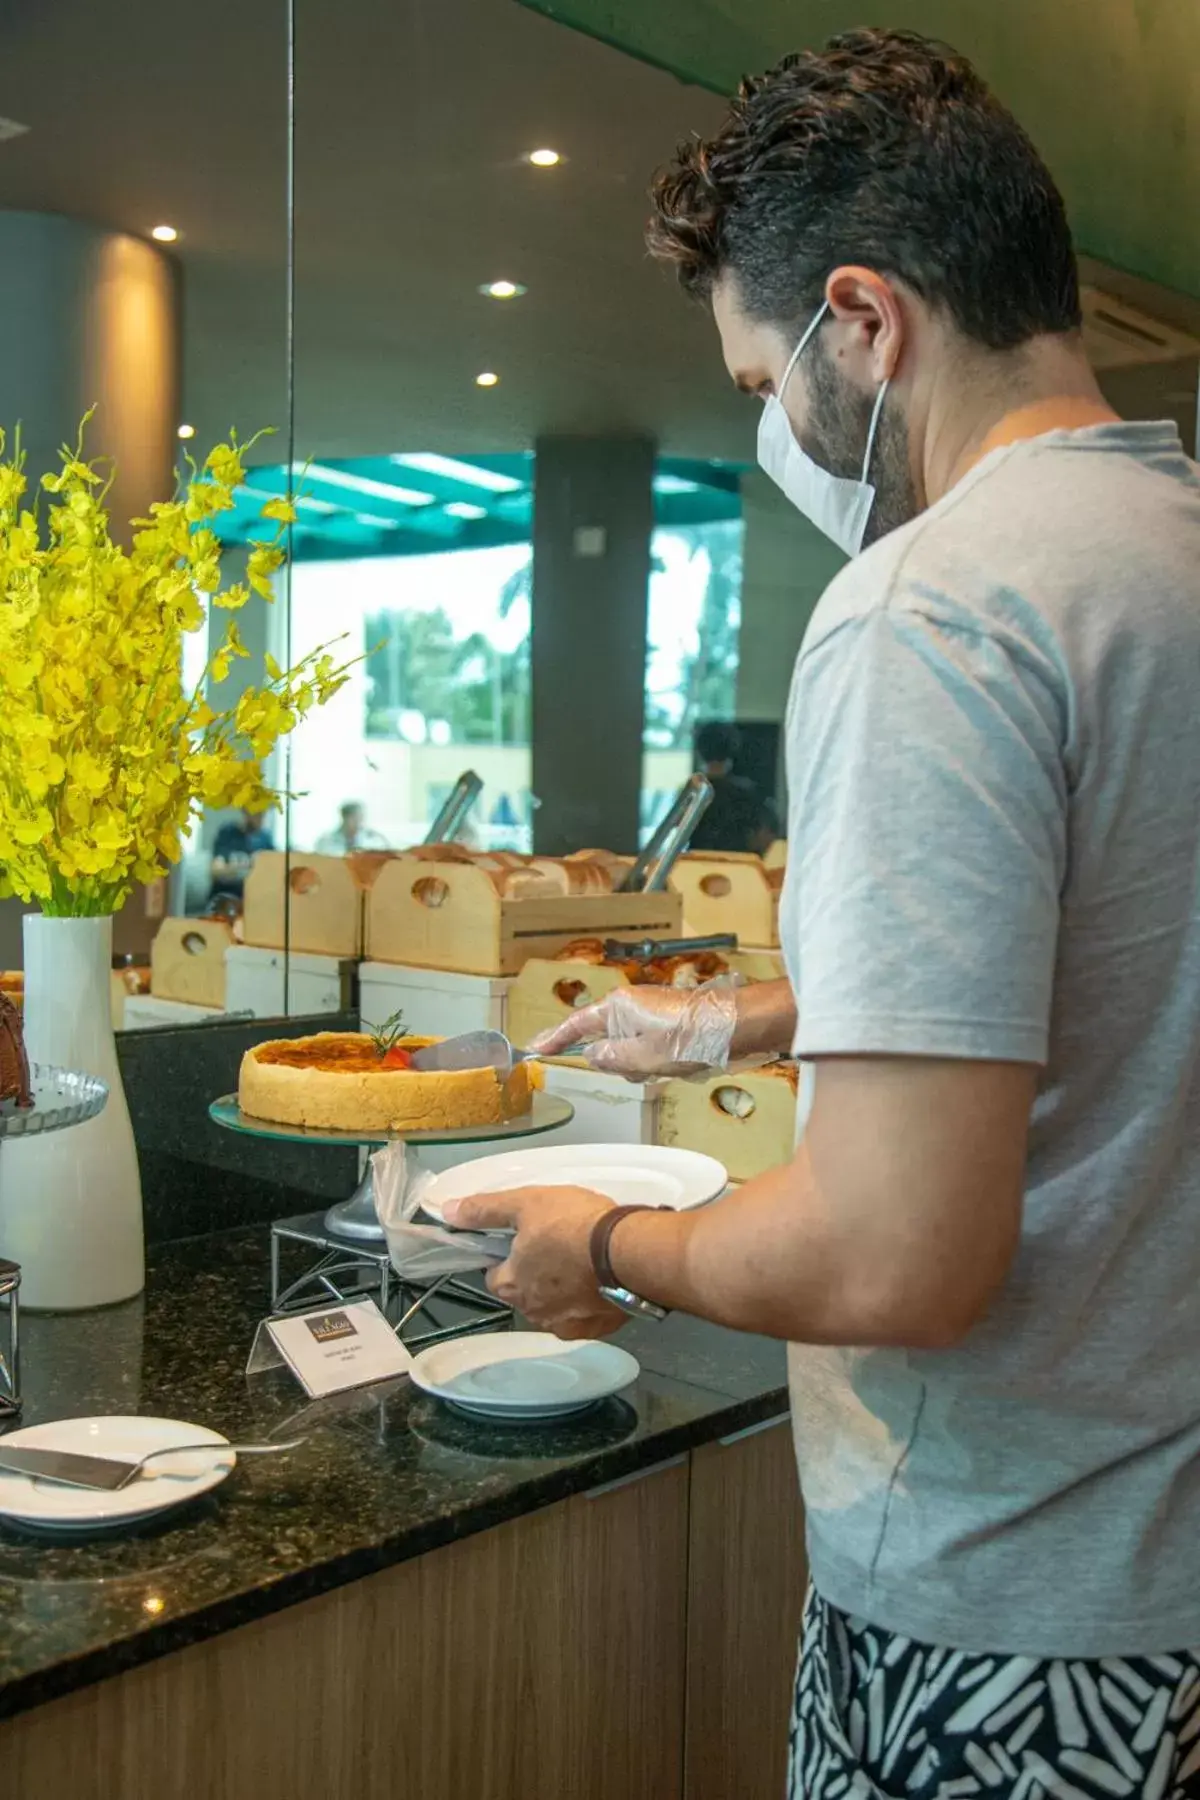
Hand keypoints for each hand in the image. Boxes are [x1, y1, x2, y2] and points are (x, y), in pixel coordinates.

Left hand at [443, 1186, 625, 1338]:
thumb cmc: (573, 1225)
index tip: (525, 1239)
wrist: (629, 1252)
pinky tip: (601, 1280)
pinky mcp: (599, 1330)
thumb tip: (447, 1211)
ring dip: (562, 1291)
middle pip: (525, 1293)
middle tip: (558, 1245)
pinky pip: (586, 1316)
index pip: (494, 1275)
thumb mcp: (526, 1203)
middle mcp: (535, 1314)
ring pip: (555, 1307)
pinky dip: (589, 1301)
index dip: (506, 1256)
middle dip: (535, 1275)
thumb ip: (486, 1210)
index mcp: (512, 1285)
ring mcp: (568, 1326)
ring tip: (583, 1261)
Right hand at [528, 983, 738, 1078]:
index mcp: (619, 1006)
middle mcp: (632, 1005)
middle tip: (644, 1069)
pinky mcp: (669, 1024)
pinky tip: (682, 1063)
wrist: (737, 1027)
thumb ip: (610, 1059)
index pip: (576, 1023)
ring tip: (671, 1064)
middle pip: (606, 1042)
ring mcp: (651, 1014)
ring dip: (644, 1066)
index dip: (554, 1037)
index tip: (535, 1048)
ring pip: (630, 1051)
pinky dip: (659, 1062)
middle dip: (619, 1063)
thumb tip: (592, 1056)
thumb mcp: (642, 1057)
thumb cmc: (692, 1037)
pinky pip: (649, 1050)